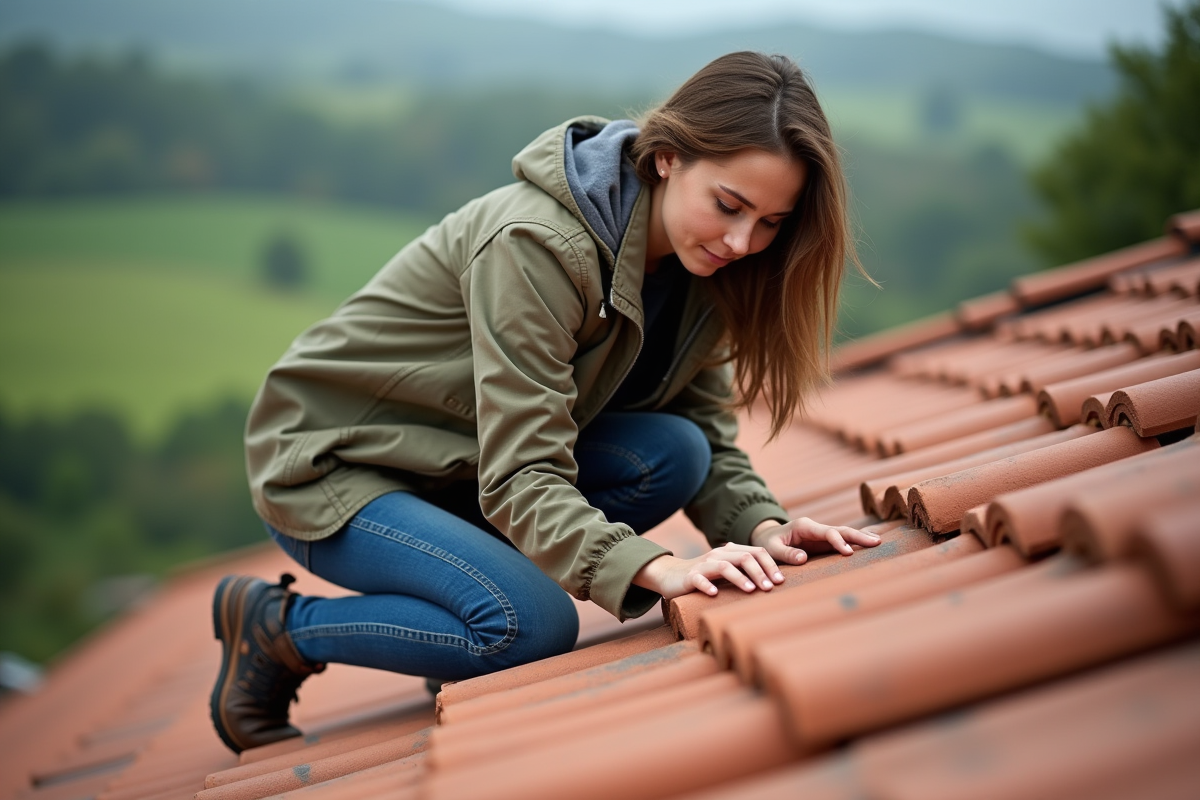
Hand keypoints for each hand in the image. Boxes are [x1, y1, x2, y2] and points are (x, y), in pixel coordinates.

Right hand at [632, 544, 785, 600]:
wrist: (671, 575)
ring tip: (752, 590)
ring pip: (724, 566)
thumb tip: (774, 581)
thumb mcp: (727, 570)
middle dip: (759, 572)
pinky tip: (715, 594)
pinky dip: (708, 586)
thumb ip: (746, 571)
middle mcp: (718, 555)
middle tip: (770, 588)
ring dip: (740, 578)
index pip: (755, 552)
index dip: (770, 565)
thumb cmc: (705, 576)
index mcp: (730, 551)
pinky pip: (699, 579)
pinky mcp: (689, 576)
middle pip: (744, 557)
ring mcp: (703, 565)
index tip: (780, 581)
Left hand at [749, 517, 881, 566]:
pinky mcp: (823, 543)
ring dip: (860, 538)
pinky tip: (868, 544)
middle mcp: (815, 528)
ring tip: (878, 542)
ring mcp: (821, 535)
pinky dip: (855, 542)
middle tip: (876, 542)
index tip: (848, 553)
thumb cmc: (767, 544)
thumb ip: (786, 553)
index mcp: (804, 526)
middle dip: (858, 536)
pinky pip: (842, 541)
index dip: (838, 542)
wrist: (766, 539)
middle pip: (840, 530)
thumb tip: (803, 559)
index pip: (826, 532)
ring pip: (844, 534)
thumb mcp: (771, 549)